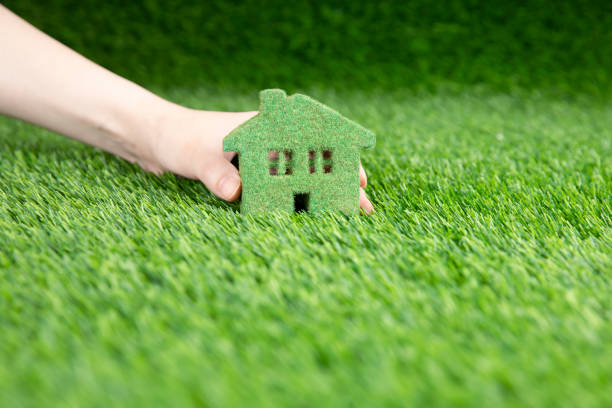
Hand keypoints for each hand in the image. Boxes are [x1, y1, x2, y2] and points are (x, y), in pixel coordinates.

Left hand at [149, 106, 373, 212]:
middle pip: (317, 161)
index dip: (341, 160)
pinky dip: (299, 201)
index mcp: (266, 129)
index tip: (358, 180)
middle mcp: (270, 142)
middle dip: (340, 183)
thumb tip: (236, 193)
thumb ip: (217, 174)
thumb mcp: (197, 157)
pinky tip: (311, 217)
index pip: (315, 140)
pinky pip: (283, 188)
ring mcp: (263, 159)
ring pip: (304, 176)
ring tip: (347, 216)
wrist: (155, 138)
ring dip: (324, 195)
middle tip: (364, 209)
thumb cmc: (178, 137)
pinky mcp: (252, 173)